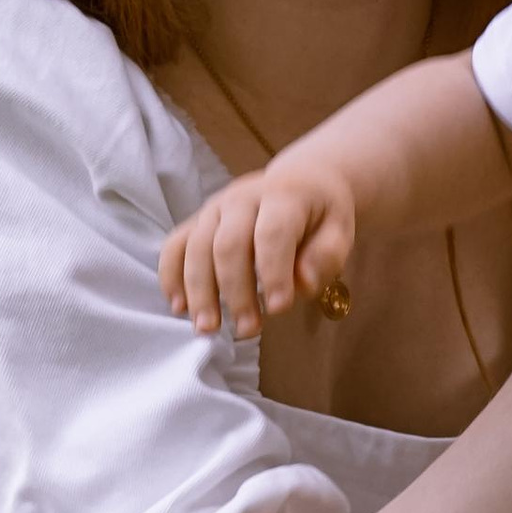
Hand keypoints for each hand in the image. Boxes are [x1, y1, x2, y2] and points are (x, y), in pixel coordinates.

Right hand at [161, 161, 358, 339]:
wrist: (299, 182)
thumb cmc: (321, 215)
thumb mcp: (340, 231)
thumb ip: (325, 256)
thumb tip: (302, 283)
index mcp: (283, 196)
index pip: (272, 234)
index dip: (273, 272)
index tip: (279, 309)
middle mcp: (242, 198)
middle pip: (228, 244)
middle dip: (235, 291)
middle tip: (247, 330)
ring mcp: (214, 208)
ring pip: (196, 247)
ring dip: (199, 291)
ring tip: (208, 328)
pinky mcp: (197, 220)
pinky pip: (175, 245)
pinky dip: (171, 276)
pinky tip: (179, 307)